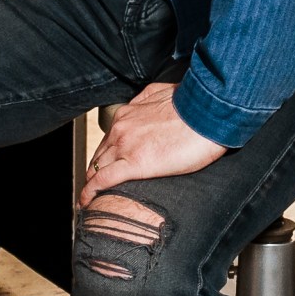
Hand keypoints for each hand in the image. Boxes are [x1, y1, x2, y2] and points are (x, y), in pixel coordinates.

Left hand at [79, 81, 227, 222]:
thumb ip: (147, 101)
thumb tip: (143, 106)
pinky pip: (103, 181)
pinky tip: (85, 203)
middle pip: (99, 155)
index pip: (109, 138)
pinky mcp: (134, 164)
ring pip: (97, 167)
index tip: (106, 164)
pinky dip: (90, 192)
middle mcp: (121, 128)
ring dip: (91, 182)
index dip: (105, 154)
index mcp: (128, 114)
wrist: (208, 114)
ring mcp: (125, 146)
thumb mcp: (163, 93)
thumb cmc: (194, 107)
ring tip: (91, 198)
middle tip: (96, 186)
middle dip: (95, 170)